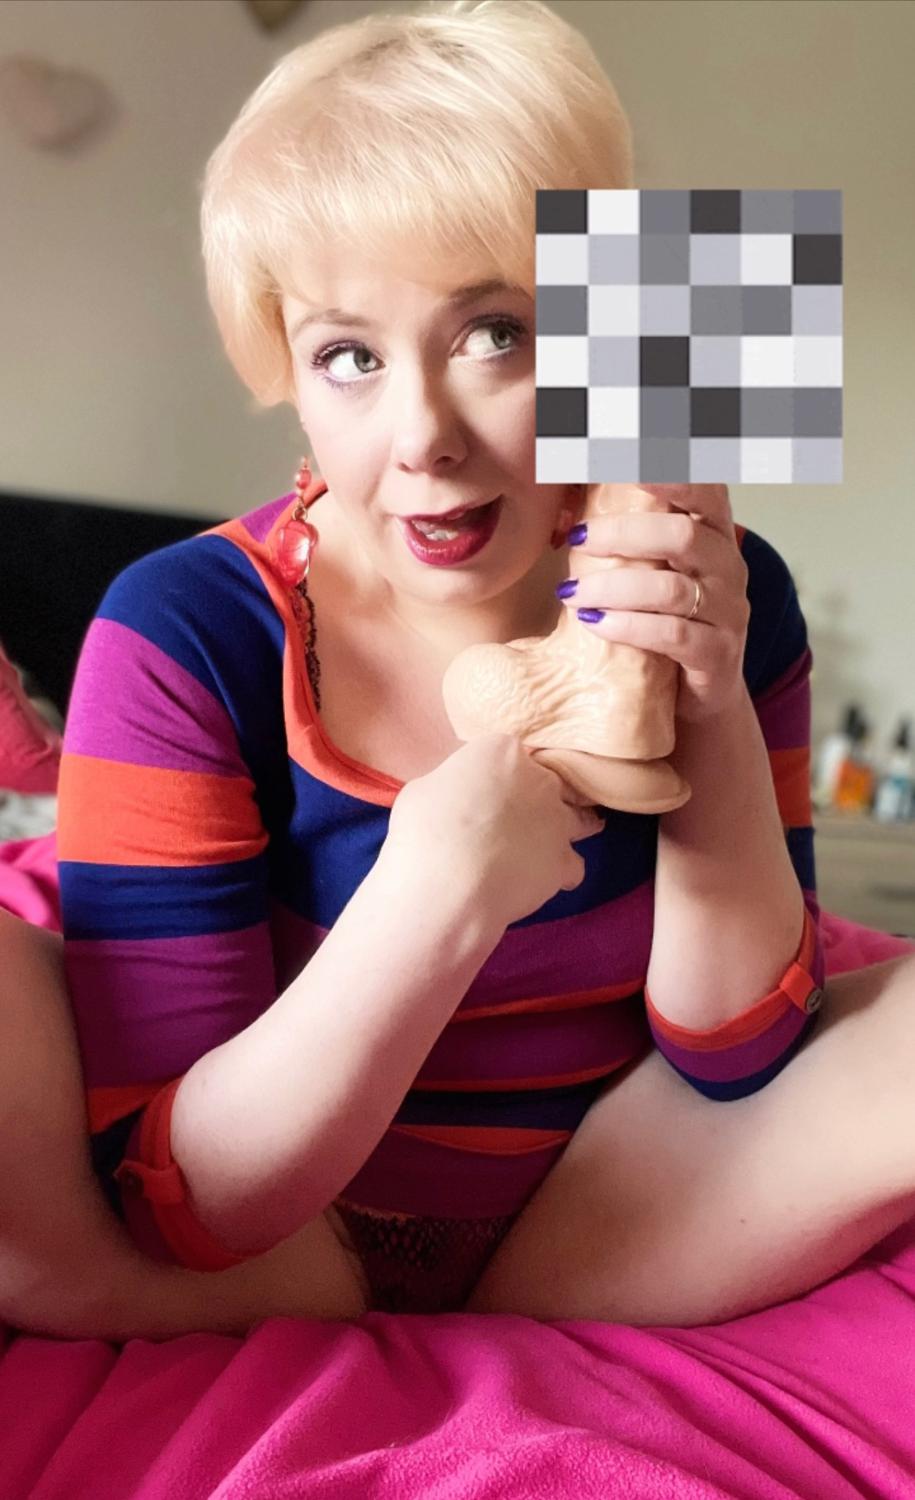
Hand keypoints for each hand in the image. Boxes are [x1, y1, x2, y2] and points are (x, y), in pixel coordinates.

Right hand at [384, 733, 604, 929]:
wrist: (448, 883)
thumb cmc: (423, 829)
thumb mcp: (424, 788)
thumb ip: (453, 785)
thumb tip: (459, 796)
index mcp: (502, 751)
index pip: (507, 753)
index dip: (495, 775)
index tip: (482, 792)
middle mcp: (539, 779)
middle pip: (547, 782)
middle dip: (533, 799)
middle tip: (506, 822)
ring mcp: (557, 820)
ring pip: (579, 819)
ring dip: (563, 829)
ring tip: (545, 844)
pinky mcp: (564, 861)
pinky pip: (572, 866)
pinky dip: (559, 873)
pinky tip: (539, 881)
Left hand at [556, 483, 750, 724]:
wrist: (697, 693)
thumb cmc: (665, 618)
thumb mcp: (652, 567)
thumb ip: (627, 531)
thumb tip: (568, 492)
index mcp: (713, 531)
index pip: (702, 484)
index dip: (669, 466)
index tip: (625, 451)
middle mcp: (728, 565)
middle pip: (683, 534)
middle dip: (623, 533)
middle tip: (576, 538)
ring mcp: (729, 611)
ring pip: (671, 589)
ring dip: (612, 587)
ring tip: (570, 593)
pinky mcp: (717, 654)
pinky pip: (671, 635)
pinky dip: (626, 626)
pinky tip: (592, 623)